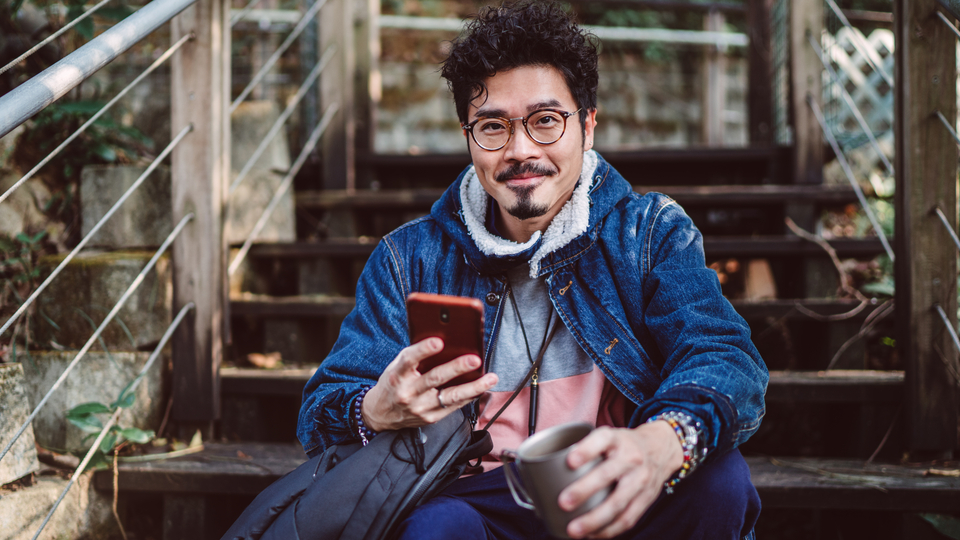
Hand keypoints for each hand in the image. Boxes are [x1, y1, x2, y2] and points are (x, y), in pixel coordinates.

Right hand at [361, 337, 498, 431]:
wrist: (380, 413)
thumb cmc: (393, 383)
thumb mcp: (397, 366)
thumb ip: (416, 356)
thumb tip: (444, 340)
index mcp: (397, 375)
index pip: (409, 360)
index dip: (423, 349)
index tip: (438, 340)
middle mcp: (408, 392)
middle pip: (435, 378)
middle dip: (457, 368)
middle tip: (475, 358)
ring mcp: (420, 408)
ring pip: (450, 396)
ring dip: (474, 387)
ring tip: (491, 378)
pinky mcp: (430, 418)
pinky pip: (454, 406)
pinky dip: (470, 396)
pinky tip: (482, 387)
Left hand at [558, 422, 682, 538]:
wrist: (661, 448)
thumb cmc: (623, 445)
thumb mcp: (607, 436)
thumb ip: (584, 449)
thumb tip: (544, 472)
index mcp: (616, 439)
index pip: (601, 440)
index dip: (586, 450)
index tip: (569, 461)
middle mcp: (630, 457)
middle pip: (607, 474)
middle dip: (584, 490)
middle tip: (563, 502)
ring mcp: (640, 479)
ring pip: (618, 502)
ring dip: (595, 519)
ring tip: (574, 530)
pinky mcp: (647, 498)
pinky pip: (628, 518)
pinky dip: (609, 530)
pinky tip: (592, 535)